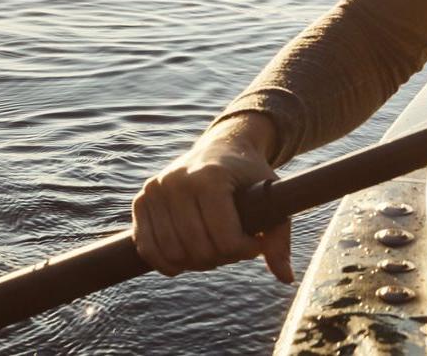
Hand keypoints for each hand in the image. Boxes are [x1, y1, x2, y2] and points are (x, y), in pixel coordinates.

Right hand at [132, 112, 293, 281]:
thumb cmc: (250, 178)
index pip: (225, 238)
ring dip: (196, 263)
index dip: (244, 251)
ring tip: (213, 249)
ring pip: (173, 253)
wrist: (221, 148)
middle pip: (198, 249)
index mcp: (210, 176)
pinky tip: (186, 260)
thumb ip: (278, 239)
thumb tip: (286, 278)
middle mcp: (177, 180)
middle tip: (233, 247)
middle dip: (222, 258)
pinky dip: (167, 263)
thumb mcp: (272, 200)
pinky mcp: (141, 200)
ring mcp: (155, 189)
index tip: (254, 244)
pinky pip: (147, 248)